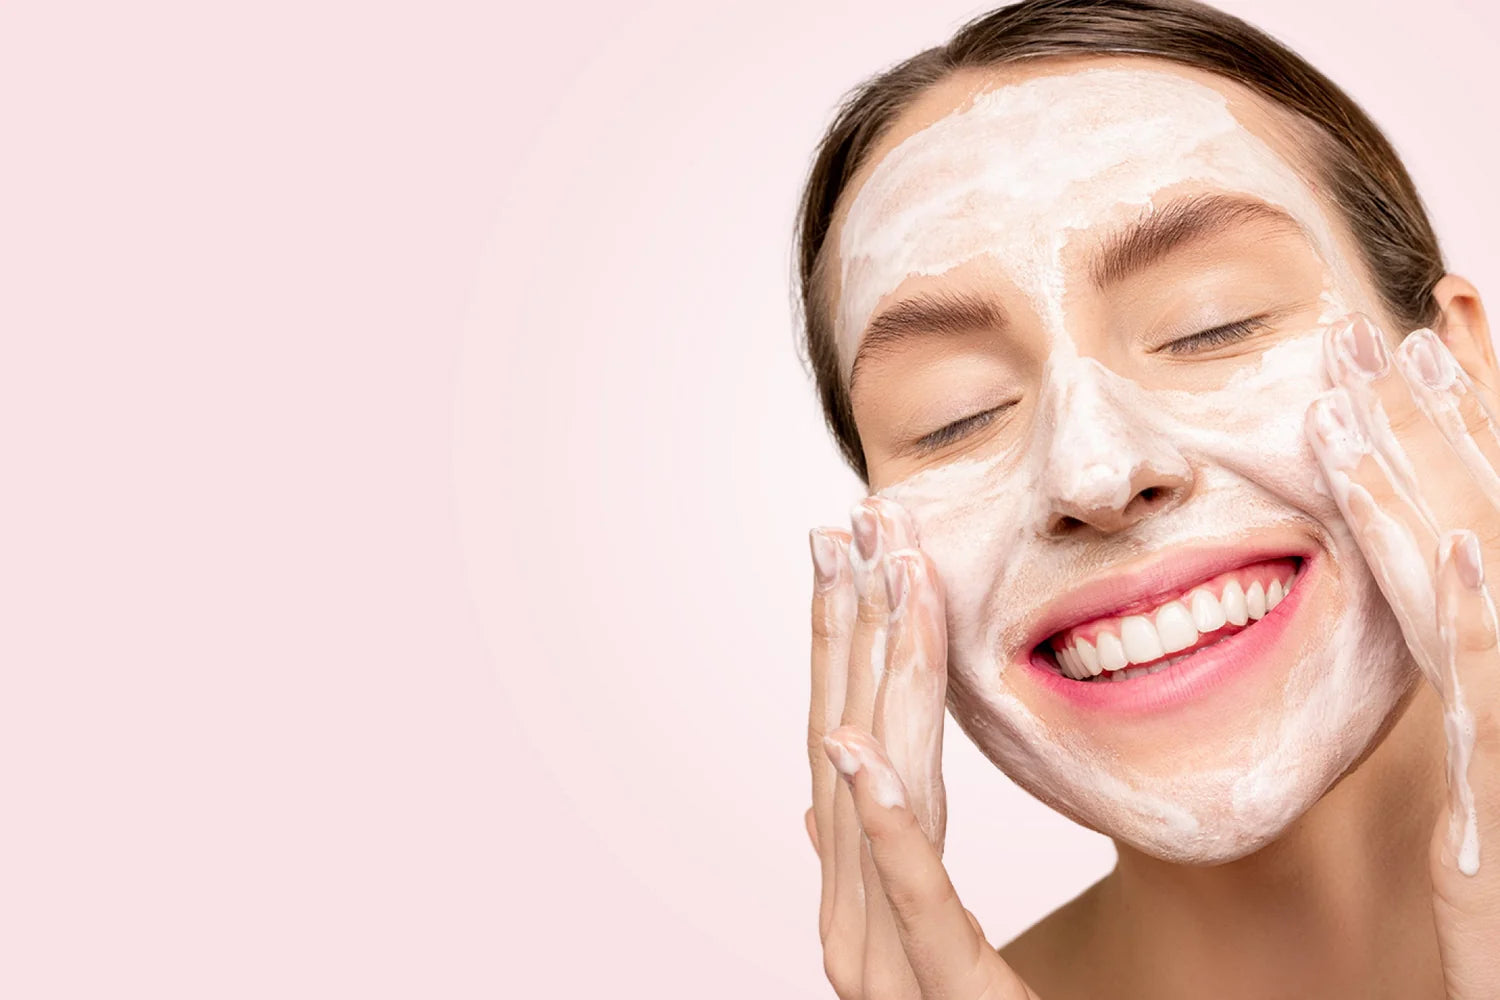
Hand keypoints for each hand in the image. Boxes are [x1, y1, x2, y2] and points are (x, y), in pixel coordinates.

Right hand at [805, 498, 1038, 998]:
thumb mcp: (936, 929)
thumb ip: (882, 858)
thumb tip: (827, 786)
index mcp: (861, 888)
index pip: (845, 739)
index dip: (843, 640)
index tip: (850, 547)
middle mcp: (854, 916)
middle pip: (839, 747)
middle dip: (844, 635)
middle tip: (844, 530)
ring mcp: (884, 962)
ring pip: (868, 802)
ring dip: (865, 689)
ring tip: (867, 593)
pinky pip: (909, 905)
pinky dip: (881, 827)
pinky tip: (856, 755)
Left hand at [1307, 314, 1499, 999]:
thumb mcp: (1479, 754)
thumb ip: (1461, 663)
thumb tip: (1436, 577)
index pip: (1492, 514)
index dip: (1472, 422)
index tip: (1424, 336)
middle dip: (1463, 408)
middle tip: (1411, 307)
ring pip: (1495, 564)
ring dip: (1443, 463)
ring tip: (1394, 370)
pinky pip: (1488, 671)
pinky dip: (1473, 596)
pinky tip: (1442, 529)